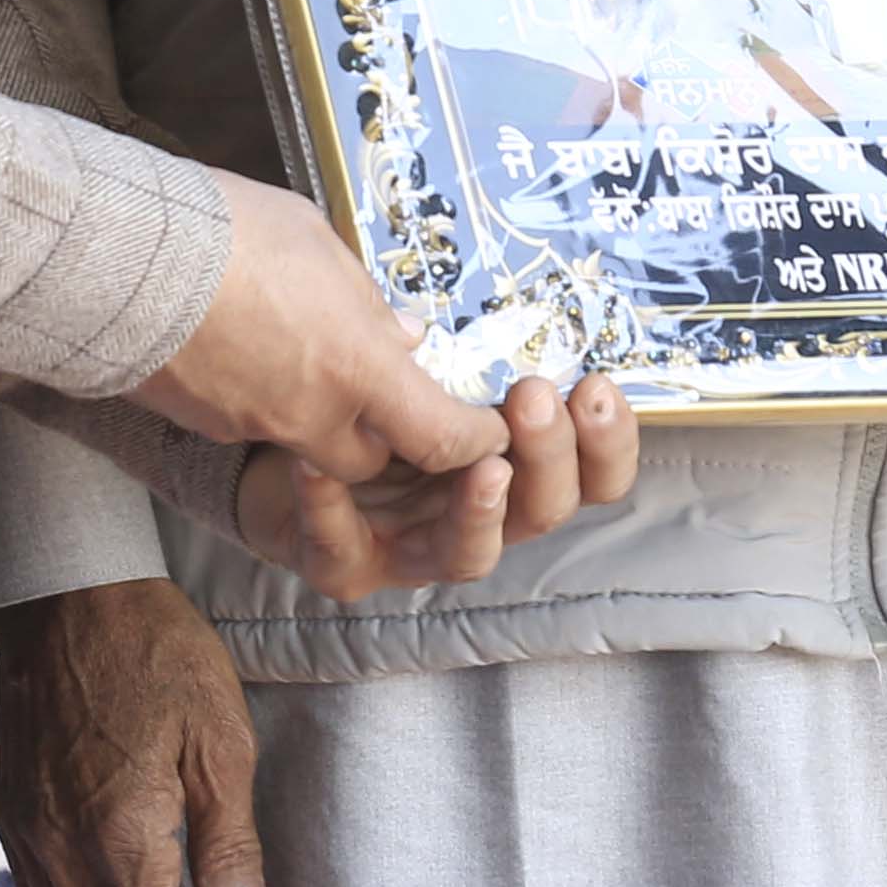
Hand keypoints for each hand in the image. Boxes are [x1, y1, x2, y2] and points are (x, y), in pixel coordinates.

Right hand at [0, 575, 262, 886]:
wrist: (67, 592)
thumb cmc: (156, 653)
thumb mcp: (220, 742)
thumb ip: (229, 842)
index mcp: (120, 840)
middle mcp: (61, 851)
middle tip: (187, 873)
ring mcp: (26, 836)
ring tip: (157, 872)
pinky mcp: (9, 815)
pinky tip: (113, 869)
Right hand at [127, 176, 502, 488]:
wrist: (119, 258)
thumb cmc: (231, 232)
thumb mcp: (321, 247)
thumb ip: (365, 303)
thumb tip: (402, 336)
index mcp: (358, 366)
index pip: (438, 438)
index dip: (471, 443)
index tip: (484, 429)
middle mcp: (311, 413)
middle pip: (370, 463)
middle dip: (390, 439)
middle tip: (394, 396)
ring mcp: (253, 424)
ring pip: (311, 450)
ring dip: (329, 424)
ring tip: (320, 364)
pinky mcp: (206, 422)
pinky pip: (255, 429)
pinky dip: (272, 405)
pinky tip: (260, 355)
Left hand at [226, 369, 639, 596]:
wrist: (278, 452)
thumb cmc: (368, 406)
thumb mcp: (422, 373)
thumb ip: (456, 360)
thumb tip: (469, 317)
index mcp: (514, 470)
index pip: (591, 476)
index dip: (607, 444)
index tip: (598, 386)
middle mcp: (479, 519)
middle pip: (544, 511)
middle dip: (549, 457)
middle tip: (533, 398)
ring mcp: (414, 554)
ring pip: (470, 555)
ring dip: (480, 509)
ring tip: (483, 466)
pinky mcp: (348, 569)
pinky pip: (344, 547)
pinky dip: (332, 506)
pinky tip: (320, 467)